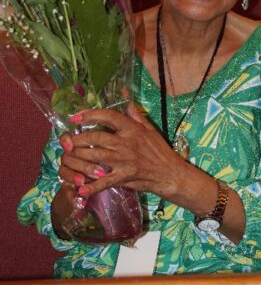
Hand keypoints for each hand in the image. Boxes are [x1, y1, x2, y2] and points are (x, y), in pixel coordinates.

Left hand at [59, 104, 186, 198]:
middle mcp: (127, 142)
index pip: (108, 117)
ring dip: (79, 157)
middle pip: (96, 137)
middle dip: (78, 138)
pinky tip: (80, 189)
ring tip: (68, 157)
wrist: (170, 173)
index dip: (90, 115)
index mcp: (132, 129)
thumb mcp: (149, 128)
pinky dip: (91, 186)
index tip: (75, 117)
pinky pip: (104, 181)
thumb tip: (125, 96)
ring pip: (95, 156)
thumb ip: (134, 113)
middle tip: (67, 140)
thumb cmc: (159, 150)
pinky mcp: (124, 176)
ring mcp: (124, 160)